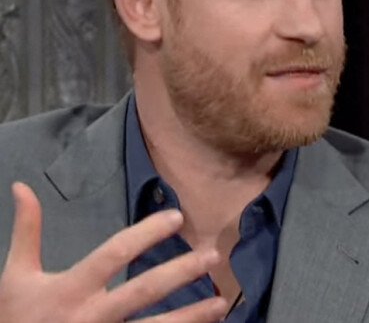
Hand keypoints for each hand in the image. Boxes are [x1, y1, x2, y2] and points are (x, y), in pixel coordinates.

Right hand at [0, 182, 228, 322]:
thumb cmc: (15, 318)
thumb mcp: (15, 275)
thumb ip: (26, 230)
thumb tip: (21, 185)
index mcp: (71, 288)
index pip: (115, 254)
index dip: (146, 234)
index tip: (177, 217)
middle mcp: (91, 316)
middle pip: (143, 291)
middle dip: (180, 272)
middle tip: (212, 256)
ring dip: (191, 317)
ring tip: (222, 304)